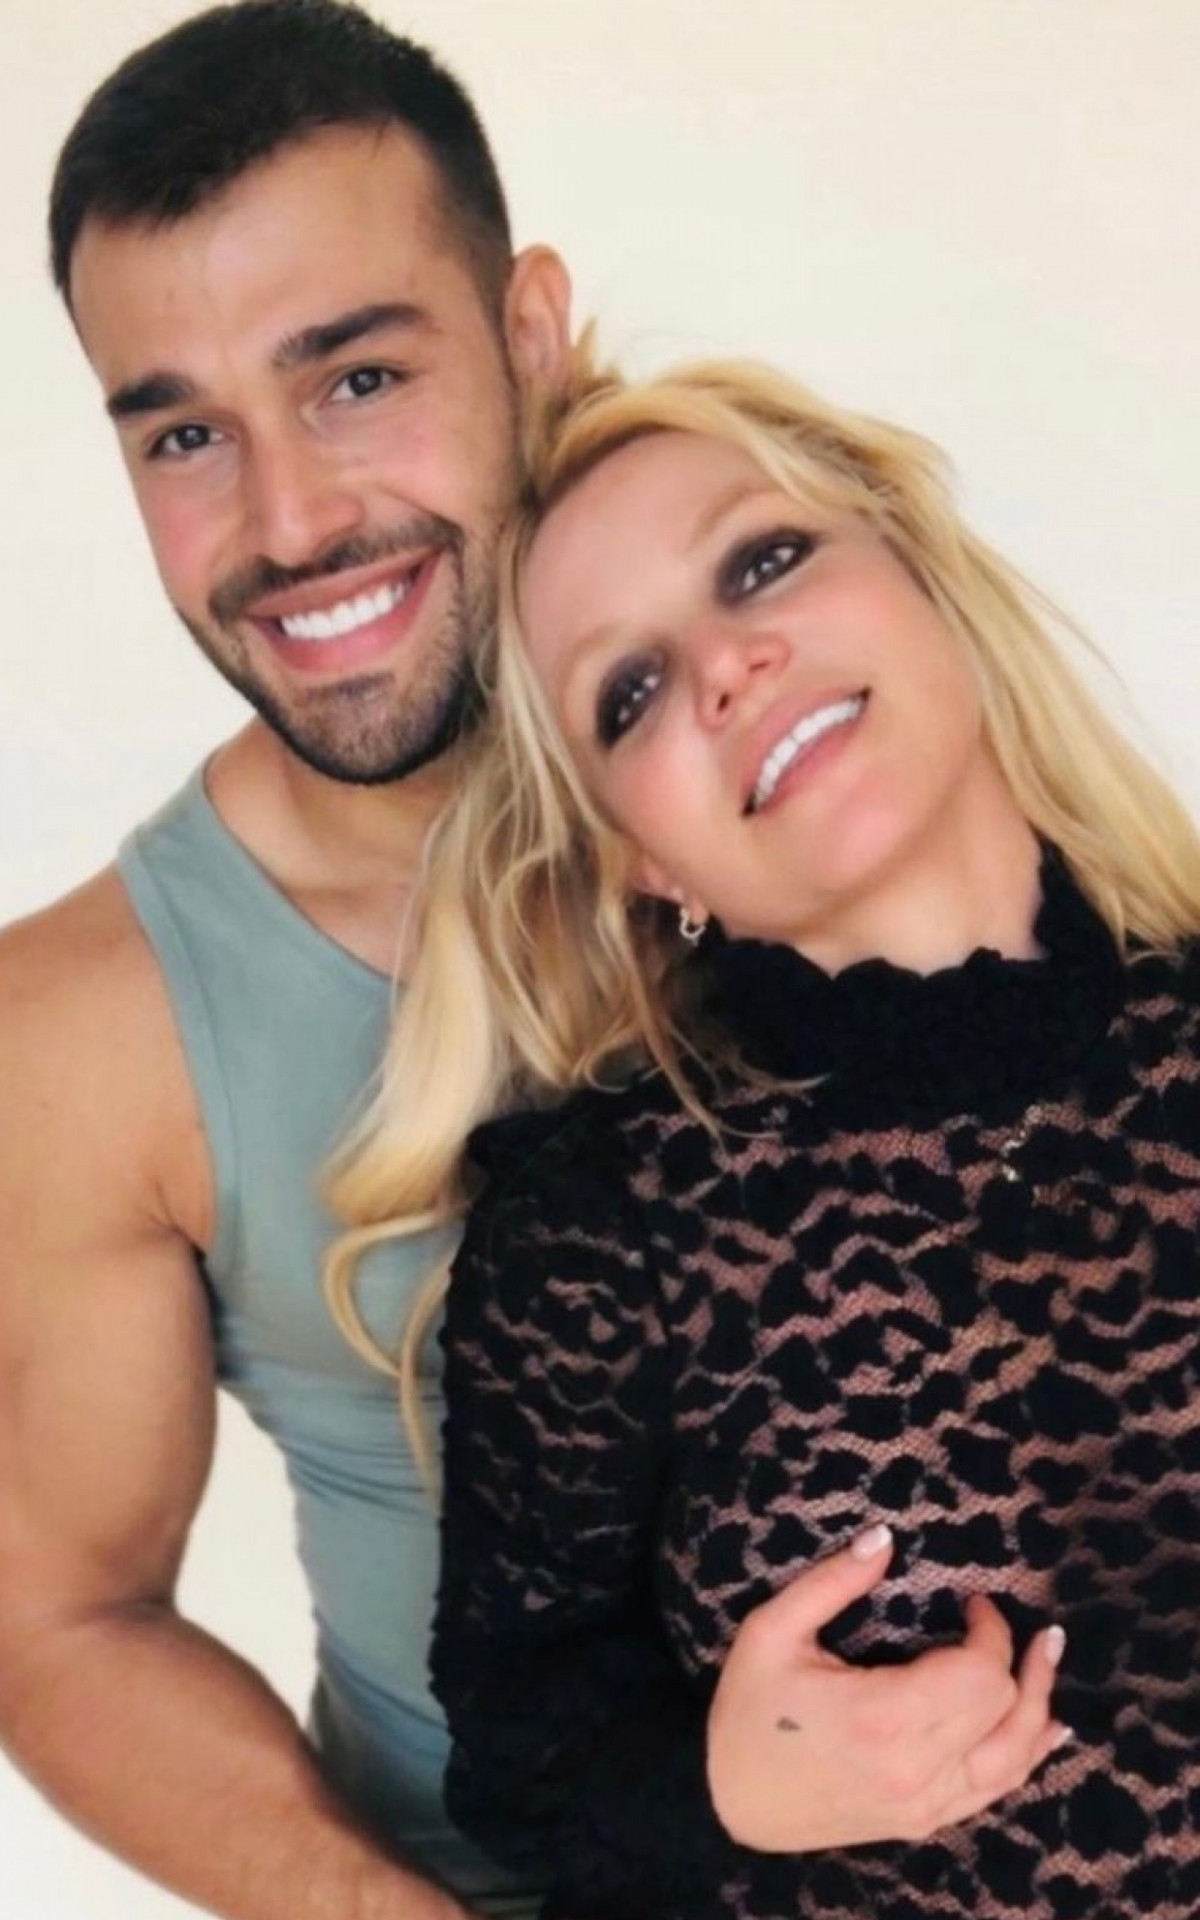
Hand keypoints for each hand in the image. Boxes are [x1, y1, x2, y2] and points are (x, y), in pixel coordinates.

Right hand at [707, 1523, 1067, 1852]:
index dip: (990, 1632)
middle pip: (1005, 1711)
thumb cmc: (748, 1711)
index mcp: (883, 1718)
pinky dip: (1029, 1757)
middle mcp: (915, 1770)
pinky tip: (1049, 1729)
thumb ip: (832, 1581)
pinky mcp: (922, 1821)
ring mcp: (924, 1804)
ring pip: (1014, 1758)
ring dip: (1039, 1705)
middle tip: (1011, 1621)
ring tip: (1049, 1657)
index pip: (978, 1675)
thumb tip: (886, 1536)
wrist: (730, 1803)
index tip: (973, 1600)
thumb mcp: (772, 1630)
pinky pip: (995, 1791)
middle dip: (1018, 1660)